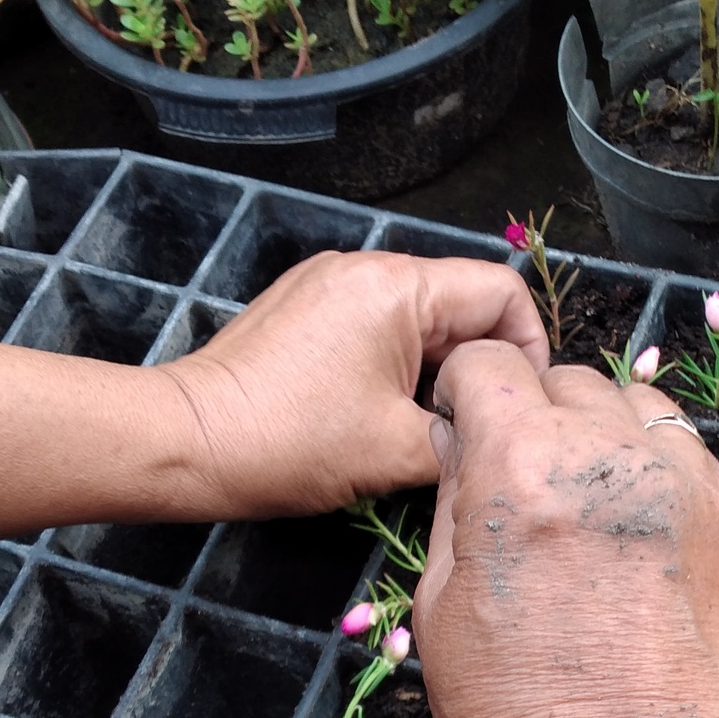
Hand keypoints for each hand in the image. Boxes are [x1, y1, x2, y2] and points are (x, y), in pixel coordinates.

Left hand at [161, 251, 547, 518]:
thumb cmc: (292, 444)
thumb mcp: (401, 451)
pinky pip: (378, 325)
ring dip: (437, 371)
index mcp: (397, 286)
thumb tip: (496, 430)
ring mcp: (330, 282)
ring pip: (420, 319)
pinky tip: (381, 414)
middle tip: (474, 427)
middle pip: (461, 304)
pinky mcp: (305, 307)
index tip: (518, 405)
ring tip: (425, 427)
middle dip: (479, 366)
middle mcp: (365, 265)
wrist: (190, 442)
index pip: (501, 294)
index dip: (528, 350)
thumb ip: (469, 433)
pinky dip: (397, 366)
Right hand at [412, 342, 718, 717]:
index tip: (467, 430)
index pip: (488, 366)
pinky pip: (693, 467)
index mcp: (522, 468)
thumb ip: (456, 507)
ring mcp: (694, 491)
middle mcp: (615, 459)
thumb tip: (466, 450)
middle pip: (568, 380)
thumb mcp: (440, 615)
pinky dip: (660, 483)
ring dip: (604, 440)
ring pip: (640, 413)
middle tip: (525, 487)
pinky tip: (640, 550)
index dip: (467, 395)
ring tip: (588, 514)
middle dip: (536, 415)